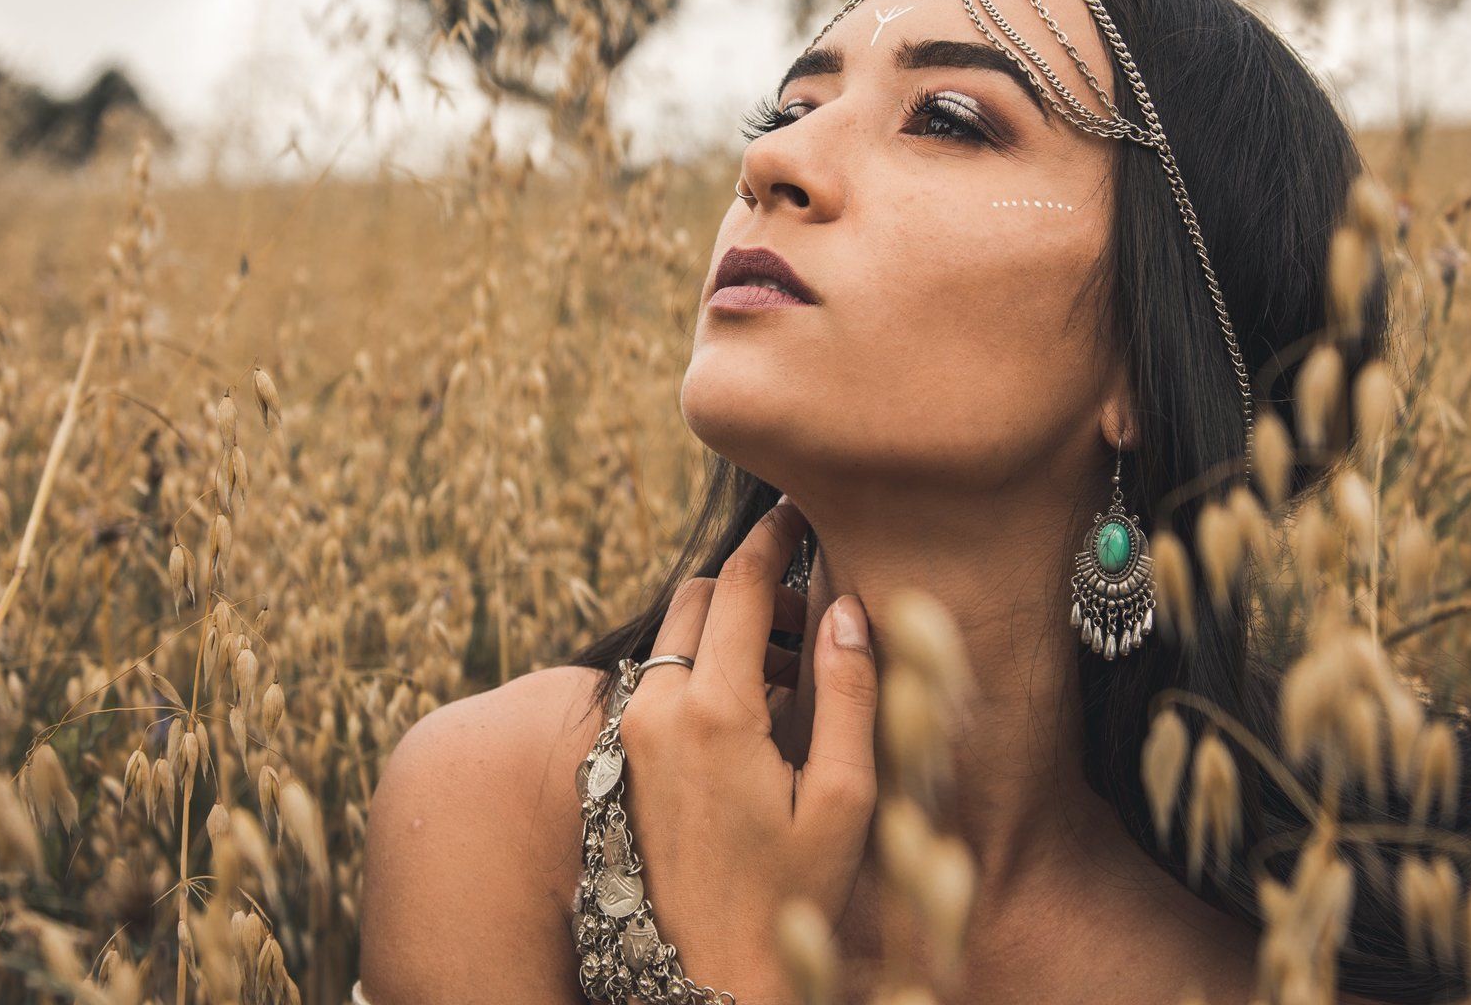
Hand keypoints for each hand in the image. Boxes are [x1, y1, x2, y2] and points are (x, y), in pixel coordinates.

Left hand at [617, 496, 879, 1001]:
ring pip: (674, 635)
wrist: (709, 972)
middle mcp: (658, 709)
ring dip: (725, 625)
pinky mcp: (621, 756)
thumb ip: (848, 693)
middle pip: (698, 596)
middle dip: (753, 584)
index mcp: (715, 711)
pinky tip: (751, 709)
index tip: (800, 512)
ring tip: (788, 667)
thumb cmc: (792, 894)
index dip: (773, 538)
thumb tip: (846, 607)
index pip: (738, 583)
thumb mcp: (843, 797)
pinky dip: (701, 666)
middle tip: (810, 610)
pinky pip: (658, 677)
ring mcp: (631, 732)